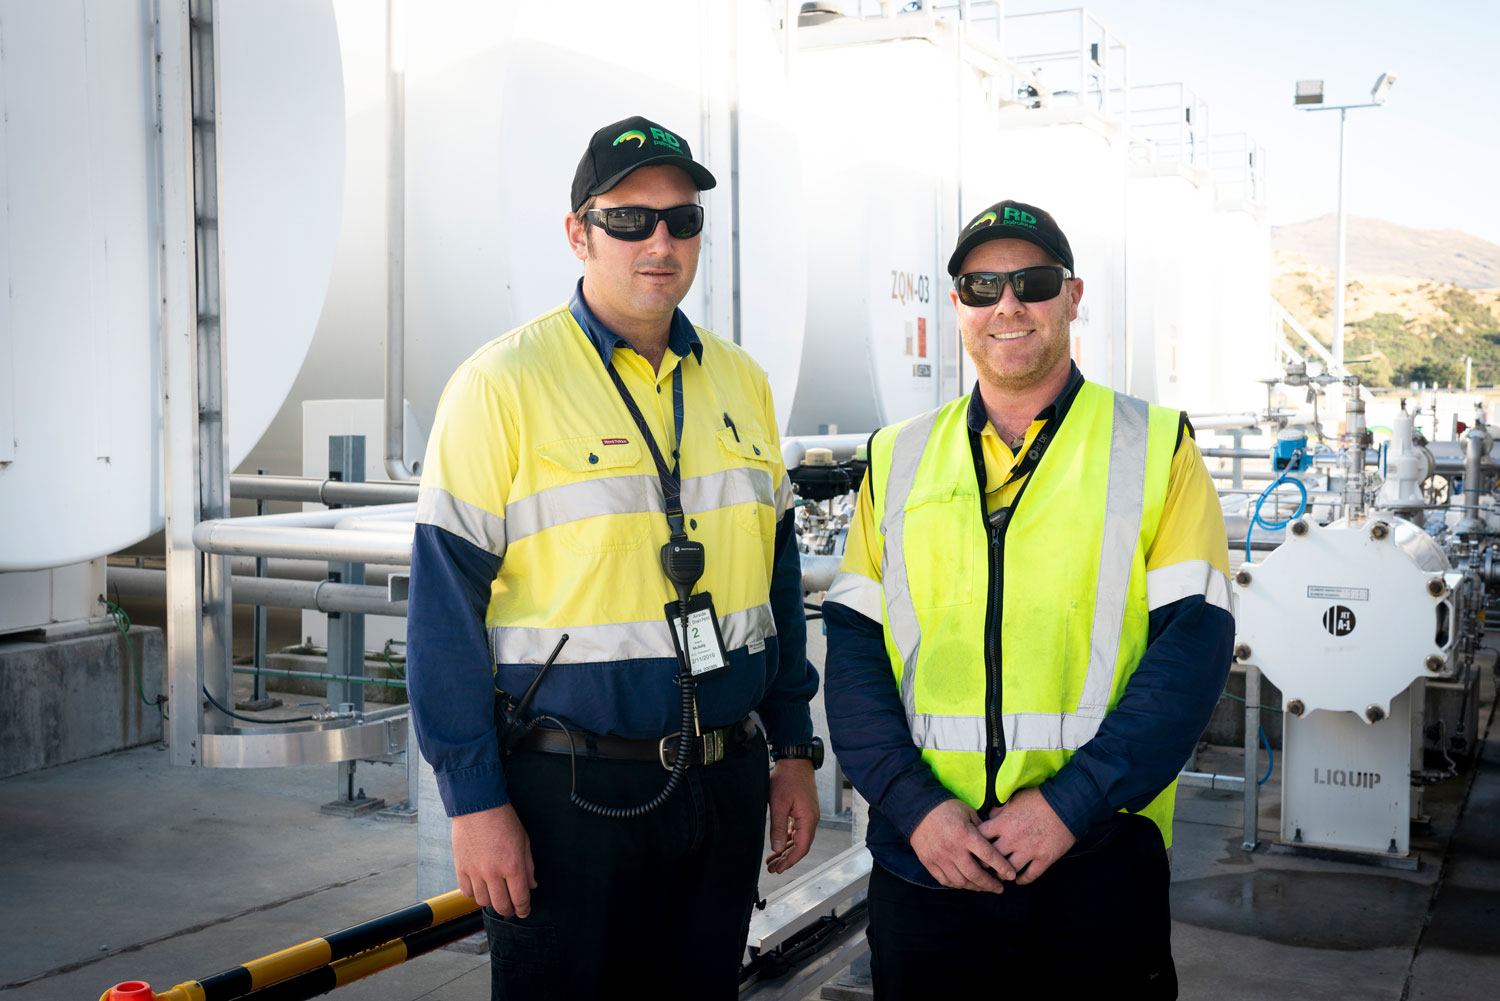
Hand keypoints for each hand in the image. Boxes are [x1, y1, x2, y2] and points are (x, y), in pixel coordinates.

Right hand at [451, 803, 536, 916]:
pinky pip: (466, 892)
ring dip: (491, 901)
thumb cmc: (503, 819)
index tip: (524, 911)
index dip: (524, 910)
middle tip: (512, 906)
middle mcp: (493, 872)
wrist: (477, 805)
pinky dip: (474, 894)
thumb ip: (528, 866)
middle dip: (509, 910)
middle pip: (501, 905)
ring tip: (496, 893)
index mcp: (513, 865)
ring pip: (483, 901)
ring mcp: (475, 871)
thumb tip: (531, 885)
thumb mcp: (524, 840)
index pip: (520, 899)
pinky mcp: (460, 868)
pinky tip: (480, 886)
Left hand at [766, 758, 819, 873]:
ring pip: (798, 839)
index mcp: (808, 820)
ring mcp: (809, 815)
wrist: (795, 760)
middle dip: (786, 859)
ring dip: (786, 850)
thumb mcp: (778, 804)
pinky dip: (788, 839)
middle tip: (772, 868)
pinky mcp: (804, 810)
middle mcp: (811, 819)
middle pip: (800, 846)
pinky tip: (780, 843)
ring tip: (773, 859)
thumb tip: (777, 848)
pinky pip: (797, 830)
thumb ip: (778, 827)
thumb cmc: (787, 778)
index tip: (778, 869)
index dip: (789, 861)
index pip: (801, 848)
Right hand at [908, 798, 1016, 892]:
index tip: (1012, 876)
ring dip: (974, 887)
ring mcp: (939, 857)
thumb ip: (982, 829)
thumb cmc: (947, 808)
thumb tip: (996, 842)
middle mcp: (952, 848)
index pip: (988, 855)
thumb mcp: (968, 812)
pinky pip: (945, 880)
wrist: (918, 809)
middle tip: (999, 888)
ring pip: (960, 881)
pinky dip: (957, 884)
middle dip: (989, 884)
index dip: (1002, 867)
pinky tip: (965, 883)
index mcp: (965, 834)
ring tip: (983, 887)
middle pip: (974, 874)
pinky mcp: (929, 862)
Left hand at [977, 786, 1075, 885]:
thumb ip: (998, 811)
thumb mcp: (1013, 800)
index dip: (974, 844)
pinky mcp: (1043, 859)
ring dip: (1002, 874)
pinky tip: (1018, 879)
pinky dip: (1022, 880)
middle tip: (982, 867)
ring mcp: (1028, 851)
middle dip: (984, 864)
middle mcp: (1013, 839)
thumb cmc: (1038, 799)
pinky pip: (1029, 876)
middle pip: (991, 858)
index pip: (979, 838)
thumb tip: (986, 817)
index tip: (973, 847)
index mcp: (1003, 823)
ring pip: (1008, 871)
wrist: (1066, 804)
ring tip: (1000, 875)